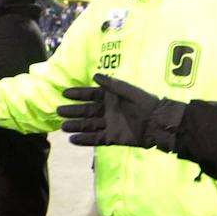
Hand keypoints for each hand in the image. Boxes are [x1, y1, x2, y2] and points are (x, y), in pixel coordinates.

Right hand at [57, 74, 183, 149]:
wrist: (158, 123)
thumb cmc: (146, 103)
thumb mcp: (129, 91)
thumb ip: (112, 85)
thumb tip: (94, 75)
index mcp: (111, 98)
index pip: (90, 95)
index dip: (78, 94)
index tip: (65, 94)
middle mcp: (107, 111)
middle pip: (86, 111)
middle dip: (72, 111)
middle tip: (58, 111)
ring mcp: (109, 125)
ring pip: (88, 125)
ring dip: (75, 126)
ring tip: (63, 127)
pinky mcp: (112, 138)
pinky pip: (95, 139)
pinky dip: (84, 140)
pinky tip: (72, 140)